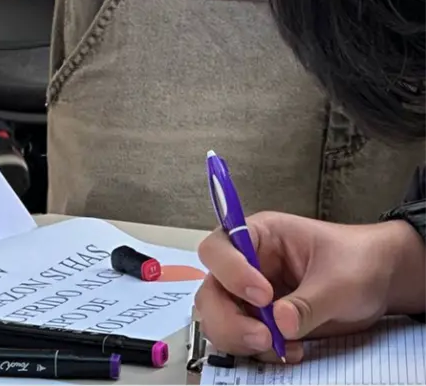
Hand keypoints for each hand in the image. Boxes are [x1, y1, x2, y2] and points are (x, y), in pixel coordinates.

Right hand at [195, 212, 425, 362]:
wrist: (378, 282)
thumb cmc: (357, 262)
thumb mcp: (339, 280)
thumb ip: (309, 301)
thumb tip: (280, 323)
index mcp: (259, 236)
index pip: (219, 247)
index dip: (230, 271)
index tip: (263, 296)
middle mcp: (245, 263)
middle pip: (210, 289)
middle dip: (229, 318)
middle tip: (264, 337)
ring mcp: (248, 294)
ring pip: (217, 317)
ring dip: (239, 338)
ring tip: (278, 347)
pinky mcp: (259, 320)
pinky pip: (240, 338)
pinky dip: (257, 352)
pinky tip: (291, 351)